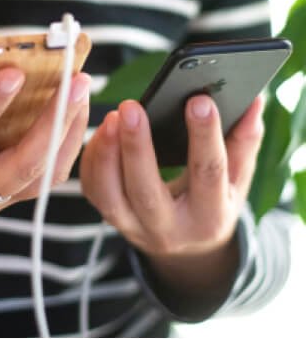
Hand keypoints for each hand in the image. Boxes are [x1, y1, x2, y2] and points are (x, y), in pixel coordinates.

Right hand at [0, 68, 89, 242]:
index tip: (14, 70)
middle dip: (55, 122)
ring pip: (45, 174)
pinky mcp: (8, 195)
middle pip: (25, 165)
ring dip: (69, 133)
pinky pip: (46, 174)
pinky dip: (65, 143)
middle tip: (77, 80)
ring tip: (81, 91)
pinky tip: (72, 112)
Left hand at [80, 95, 263, 295]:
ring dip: (106, 154)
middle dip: (137, 146)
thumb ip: (243, 142)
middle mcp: (168, 229)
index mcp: (209, 218)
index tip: (198, 101)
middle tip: (132, 107)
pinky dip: (93, 160)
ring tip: (112, 118)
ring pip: (110, 196)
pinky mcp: (112, 219)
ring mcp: (135, 228)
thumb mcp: (236, 181)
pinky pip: (94, 191)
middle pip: (146, 190)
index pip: (207, 174)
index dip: (204, 136)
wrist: (185, 244)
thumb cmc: (212, 204)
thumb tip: (253, 102)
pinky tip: (102, 133)